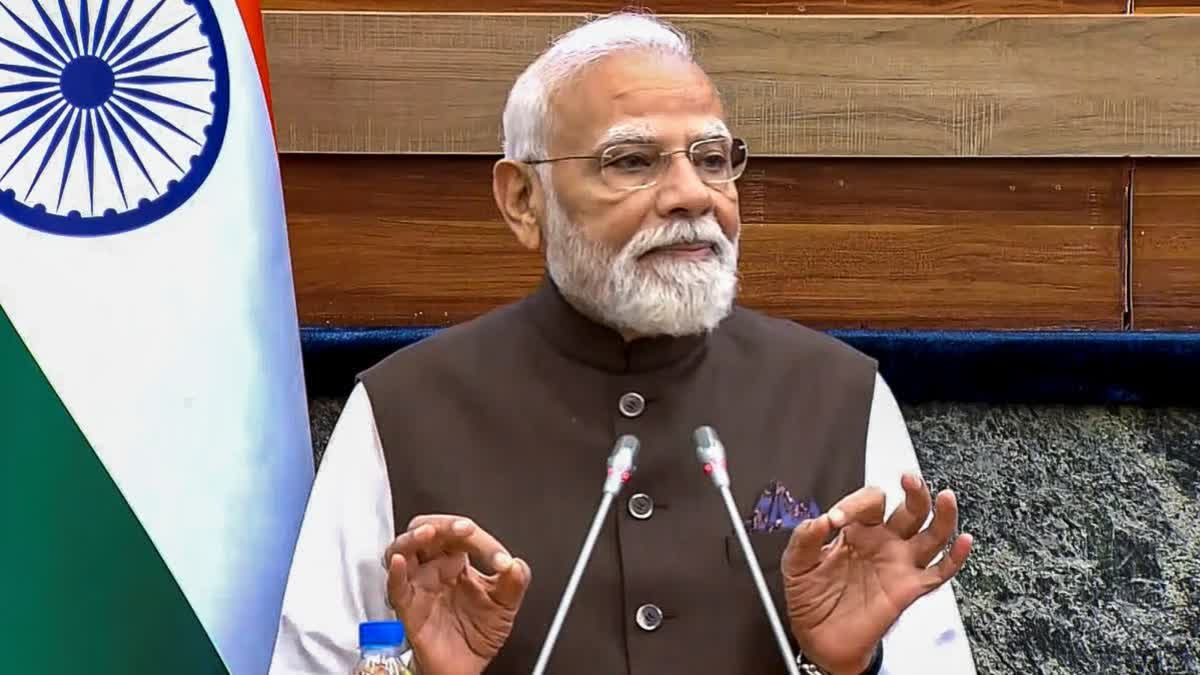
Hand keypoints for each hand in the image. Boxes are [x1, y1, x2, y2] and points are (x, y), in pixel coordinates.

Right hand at [382, 515, 531, 674]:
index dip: (483, 542)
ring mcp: (419, 585)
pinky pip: (396, 588)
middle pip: (427, 530)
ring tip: (429, 533)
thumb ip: (514, 583)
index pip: (463, 536)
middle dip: (443, 524)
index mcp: (457, 560)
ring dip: (414, 538)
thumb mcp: (505, 605)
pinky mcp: (408, 608)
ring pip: (402, 550)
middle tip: (463, 529)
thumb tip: (516, 565)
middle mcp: (434, 568)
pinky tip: (401, 563)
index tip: (502, 561)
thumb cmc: (477, 633)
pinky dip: (395, 573)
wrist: (466, 667)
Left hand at [780, 475, 972, 674]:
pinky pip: (940, 571)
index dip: (854, 504)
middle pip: (909, 508)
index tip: (835, 519)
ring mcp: (899, 563)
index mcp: (856, 529)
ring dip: (941, 514)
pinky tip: (963, 541)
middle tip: (908, 478)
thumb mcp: (796, 564)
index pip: (868, 501)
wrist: (819, 638)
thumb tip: (820, 520)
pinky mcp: (909, 588)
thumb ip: (805, 538)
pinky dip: (955, 557)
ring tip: (944, 497)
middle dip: (913, 490)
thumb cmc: (810, 598)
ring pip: (931, 533)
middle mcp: (883, 541)